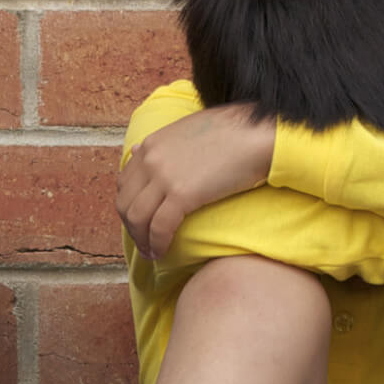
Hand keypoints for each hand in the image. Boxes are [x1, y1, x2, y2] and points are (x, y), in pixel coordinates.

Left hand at [117, 103, 275, 260]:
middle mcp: (151, 159)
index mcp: (151, 144)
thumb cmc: (232, 131)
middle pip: (125, 203)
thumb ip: (162, 145)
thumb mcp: (188, 130)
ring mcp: (164, 177)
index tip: (140, 221)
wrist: (258, 133)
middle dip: (131, 227)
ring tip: (152, 253)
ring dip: (141, 240)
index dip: (129, 207)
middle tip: (143, 242)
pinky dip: (157, 244)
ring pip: (137, 218)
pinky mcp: (182, 194)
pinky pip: (159, 228)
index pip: (125, 183)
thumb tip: (137, 151)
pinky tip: (162, 252)